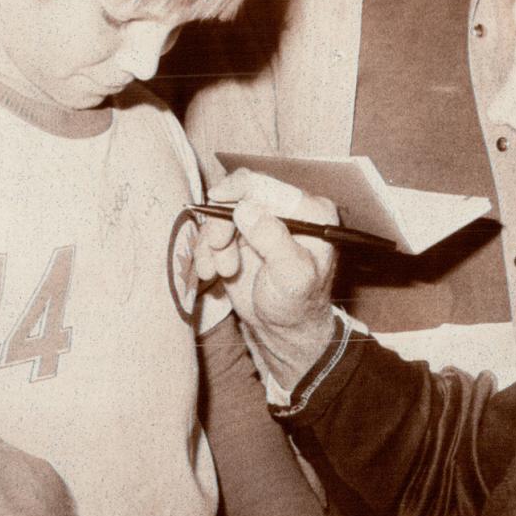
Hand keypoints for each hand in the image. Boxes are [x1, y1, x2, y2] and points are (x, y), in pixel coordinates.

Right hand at [191, 170, 338, 389]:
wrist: (283, 329)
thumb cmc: (297, 305)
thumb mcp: (292, 275)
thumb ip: (273, 240)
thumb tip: (245, 209)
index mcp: (309, 211)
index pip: (268, 185)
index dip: (239, 187)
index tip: (216, 198)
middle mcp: (284, 211)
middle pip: (238, 197)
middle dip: (222, 226)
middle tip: (218, 251)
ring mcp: (259, 223)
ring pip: (221, 217)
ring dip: (213, 245)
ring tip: (221, 272)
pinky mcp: (239, 237)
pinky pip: (212, 234)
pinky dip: (206, 252)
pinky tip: (210, 273)